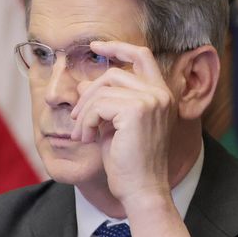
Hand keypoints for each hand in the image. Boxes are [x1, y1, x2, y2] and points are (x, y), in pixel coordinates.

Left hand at [69, 40, 174, 208]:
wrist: (141, 189)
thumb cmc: (128, 163)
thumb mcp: (115, 125)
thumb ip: (106, 102)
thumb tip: (84, 83)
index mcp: (161, 94)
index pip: (142, 55)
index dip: (118, 47)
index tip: (95, 46)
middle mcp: (161, 93)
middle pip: (113, 74)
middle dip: (88, 94)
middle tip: (76, 117)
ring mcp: (151, 100)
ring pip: (102, 89)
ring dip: (84, 112)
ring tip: (81, 133)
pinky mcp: (137, 110)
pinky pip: (98, 105)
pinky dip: (85, 121)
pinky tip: (85, 138)